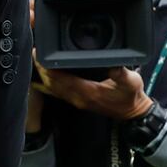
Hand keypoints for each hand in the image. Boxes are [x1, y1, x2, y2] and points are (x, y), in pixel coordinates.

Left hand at [35, 64, 151, 120]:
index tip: (40, 55)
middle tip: (34, 53)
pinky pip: (57, 93)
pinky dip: (48, 85)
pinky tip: (41, 79)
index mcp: (89, 92)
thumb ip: (122, 73)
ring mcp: (77, 101)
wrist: (132, 113)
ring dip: (43, 76)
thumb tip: (114, 64)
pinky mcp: (78, 101)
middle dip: (41, 69)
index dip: (48, 69)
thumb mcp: (131, 82)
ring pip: (53, 89)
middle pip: (52, 84)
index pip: (62, 80)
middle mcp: (79, 98)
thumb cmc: (131, 97)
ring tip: (36, 61)